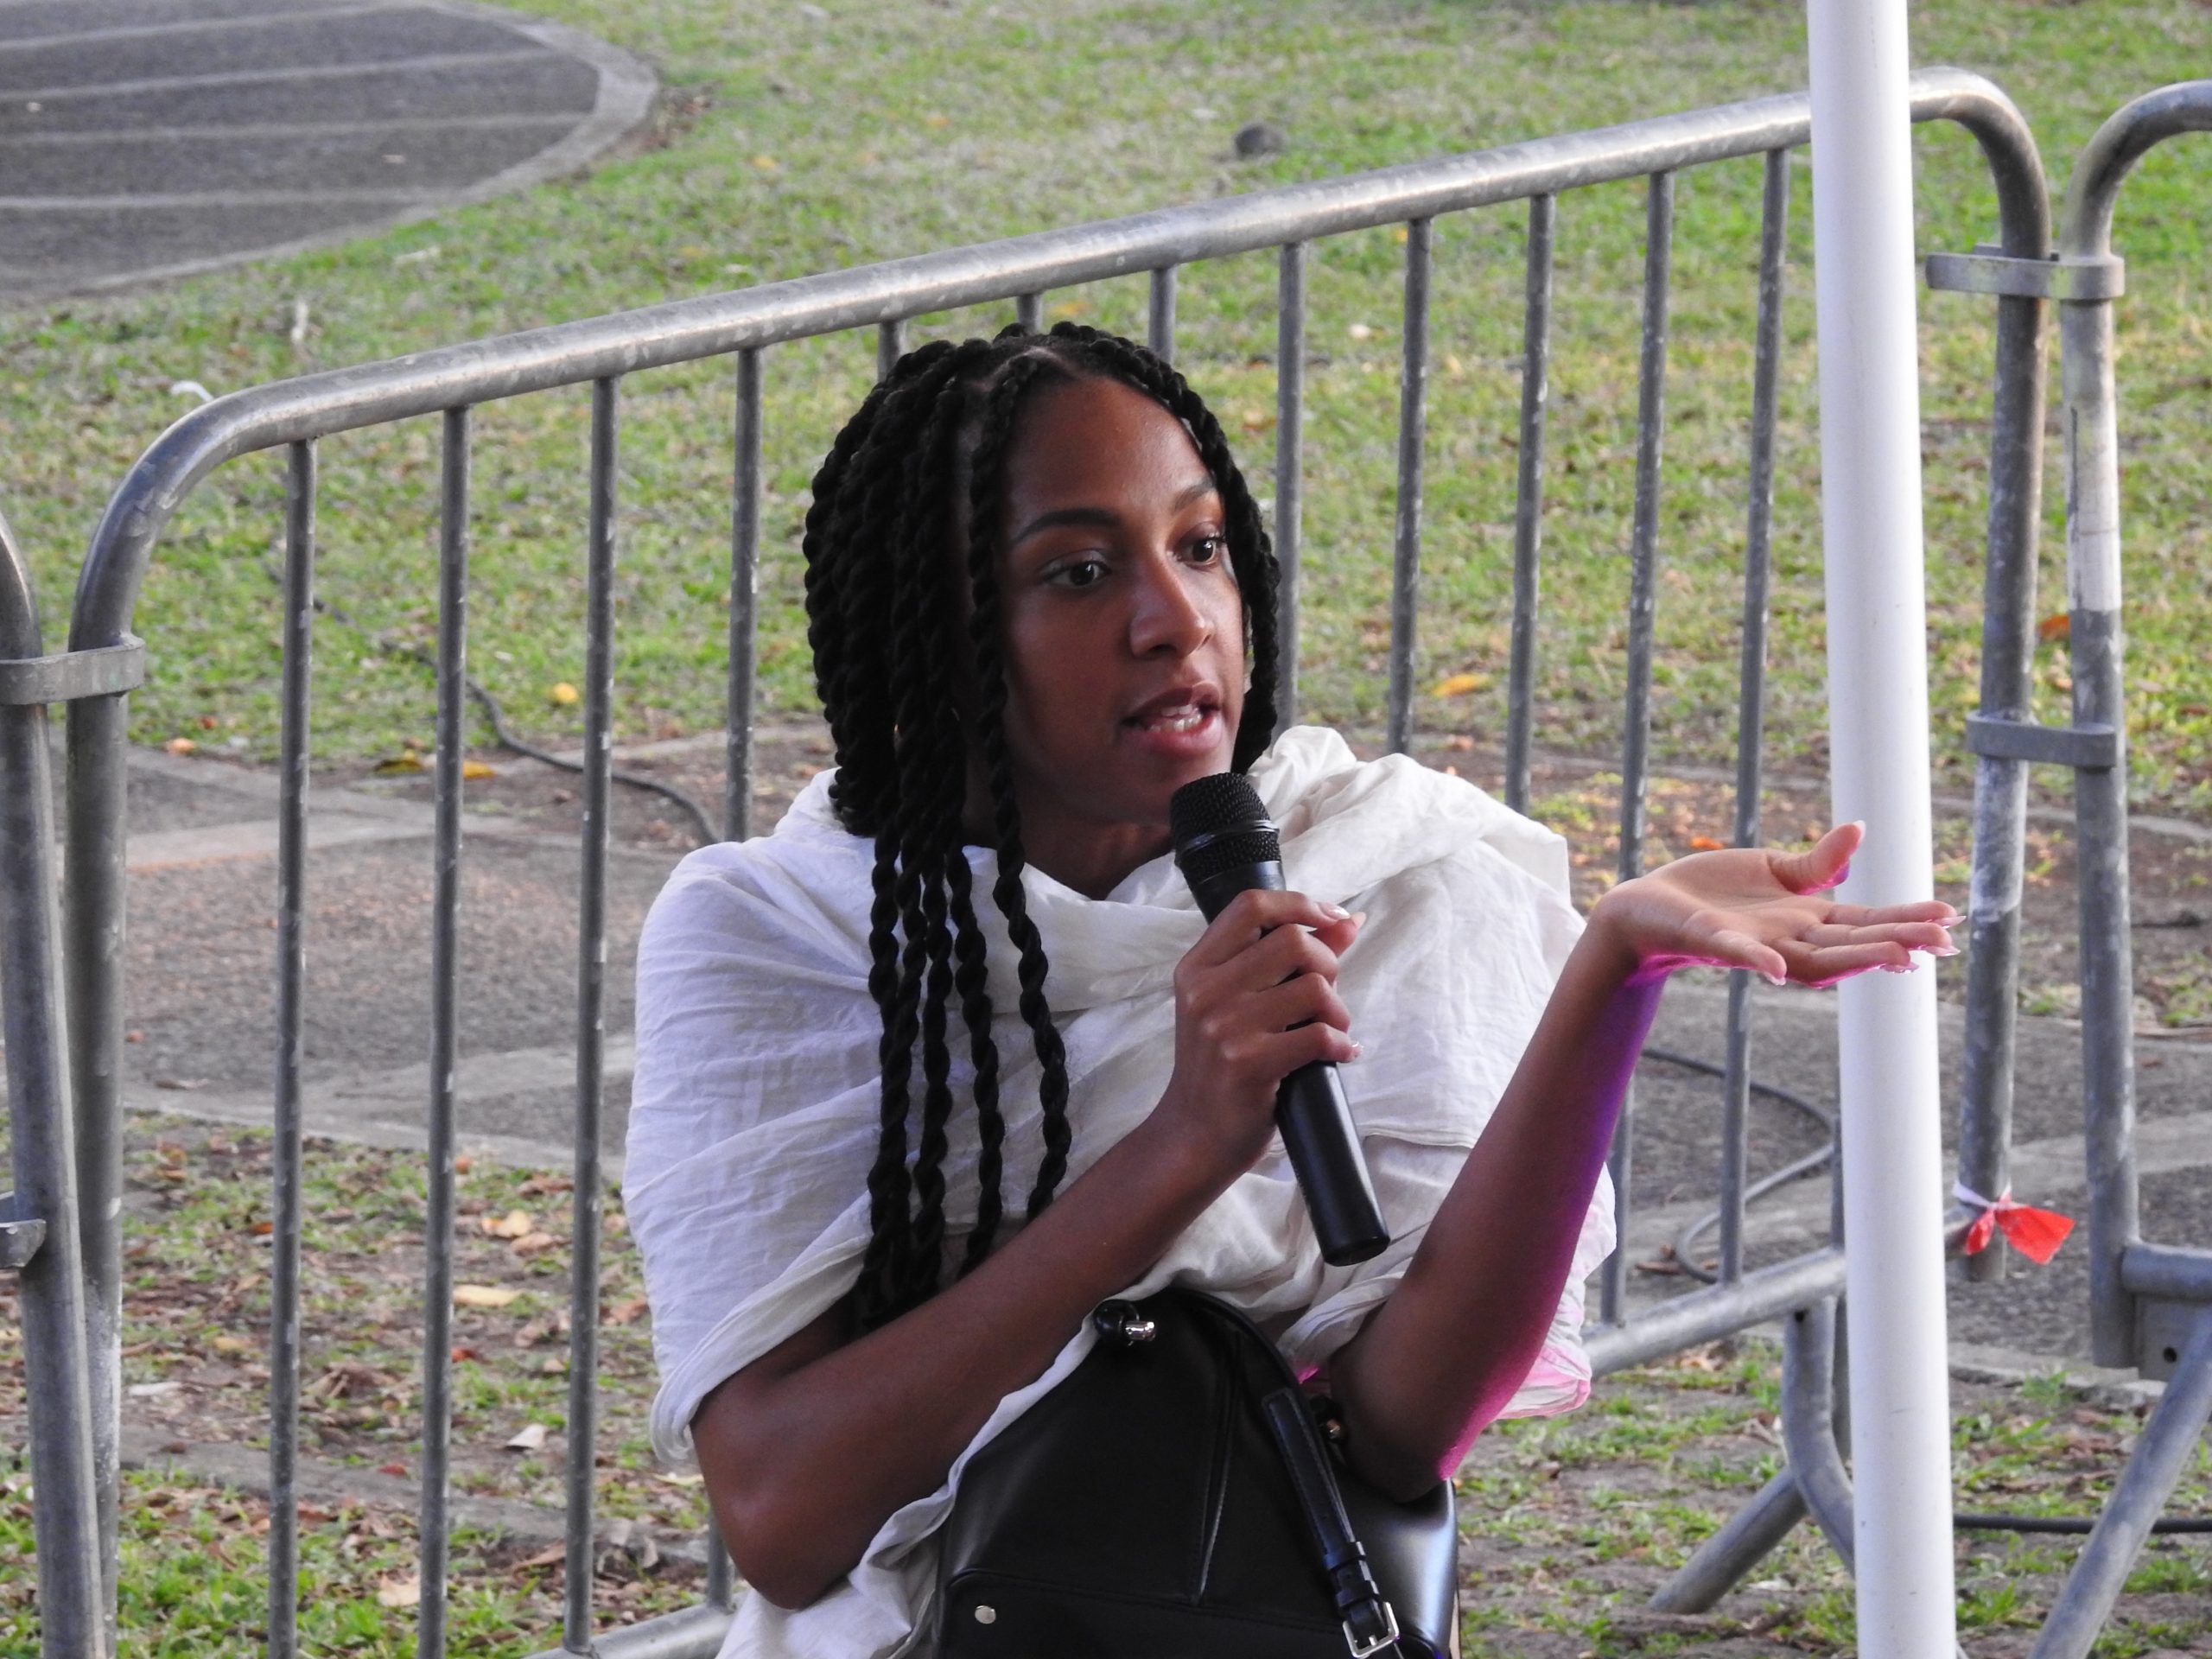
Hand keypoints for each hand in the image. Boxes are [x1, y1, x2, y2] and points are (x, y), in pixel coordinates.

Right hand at [1155, 889, 1364, 1174]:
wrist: (1192, 1135)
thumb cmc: (1219, 1067)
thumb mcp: (1236, 1004)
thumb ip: (1288, 959)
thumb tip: (1349, 921)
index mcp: (1197, 968)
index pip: (1251, 905)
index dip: (1300, 904)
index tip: (1332, 919)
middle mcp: (1205, 991)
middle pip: (1292, 941)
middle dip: (1327, 964)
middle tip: (1326, 995)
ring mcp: (1225, 1028)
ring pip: (1314, 988)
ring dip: (1338, 1010)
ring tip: (1331, 1030)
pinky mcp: (1249, 1065)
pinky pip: (1319, 1035)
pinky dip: (1342, 1044)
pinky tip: (1339, 1053)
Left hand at [1589, 822, 1958, 989]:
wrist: (1649, 907)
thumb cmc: (1713, 893)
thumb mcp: (1775, 871)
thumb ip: (1819, 862)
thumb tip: (1861, 829)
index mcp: (1805, 919)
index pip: (1866, 923)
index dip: (1906, 920)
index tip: (1951, 917)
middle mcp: (1788, 939)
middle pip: (1851, 944)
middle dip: (1896, 942)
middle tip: (1944, 942)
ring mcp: (1753, 945)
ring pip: (1810, 958)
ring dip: (1852, 959)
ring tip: (1898, 957)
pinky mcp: (1712, 940)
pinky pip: (1739, 955)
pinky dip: (1761, 962)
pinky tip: (1780, 968)